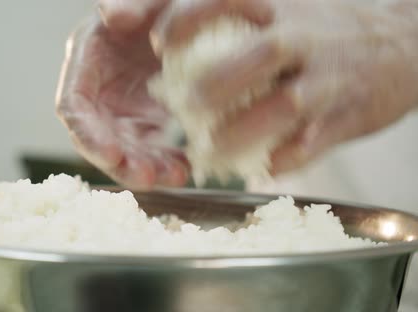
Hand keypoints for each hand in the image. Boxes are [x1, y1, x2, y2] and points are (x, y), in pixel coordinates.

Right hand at [55, 0, 189, 188]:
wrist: (187, 18)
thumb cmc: (162, 5)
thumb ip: (129, 1)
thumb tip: (109, 13)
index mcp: (88, 58)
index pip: (74, 106)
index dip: (88, 135)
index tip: (111, 155)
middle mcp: (99, 89)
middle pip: (97, 137)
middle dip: (119, 162)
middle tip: (148, 176)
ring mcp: (122, 108)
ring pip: (125, 150)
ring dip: (146, 168)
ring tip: (174, 176)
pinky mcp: (145, 120)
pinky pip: (151, 148)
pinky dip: (166, 161)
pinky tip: (186, 166)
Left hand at [152, 0, 417, 174]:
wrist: (402, 43)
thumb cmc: (322, 26)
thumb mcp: (284, 6)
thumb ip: (231, 18)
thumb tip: (159, 39)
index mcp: (280, 6)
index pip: (229, 0)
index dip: (189, 19)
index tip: (160, 44)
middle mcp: (305, 37)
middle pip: (262, 56)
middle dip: (216, 85)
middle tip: (182, 106)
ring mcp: (328, 78)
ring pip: (285, 107)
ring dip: (241, 133)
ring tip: (207, 151)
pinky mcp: (347, 116)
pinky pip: (312, 144)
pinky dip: (282, 160)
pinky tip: (259, 170)